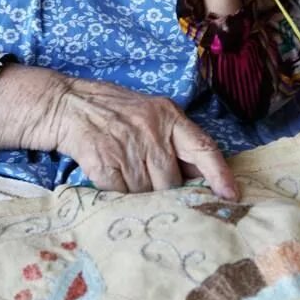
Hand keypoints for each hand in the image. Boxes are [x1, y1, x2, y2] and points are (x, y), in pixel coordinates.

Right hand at [54, 76, 238, 197]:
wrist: (67, 103)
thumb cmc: (114, 111)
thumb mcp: (150, 114)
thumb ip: (175, 141)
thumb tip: (201, 178)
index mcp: (168, 116)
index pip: (203, 147)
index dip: (219, 174)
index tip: (232, 195)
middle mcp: (151, 130)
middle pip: (171, 181)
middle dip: (163, 189)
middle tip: (147, 179)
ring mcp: (127, 146)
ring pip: (146, 192)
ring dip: (137, 192)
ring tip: (123, 171)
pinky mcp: (104, 161)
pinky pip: (121, 194)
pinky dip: (117, 193)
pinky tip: (109, 176)